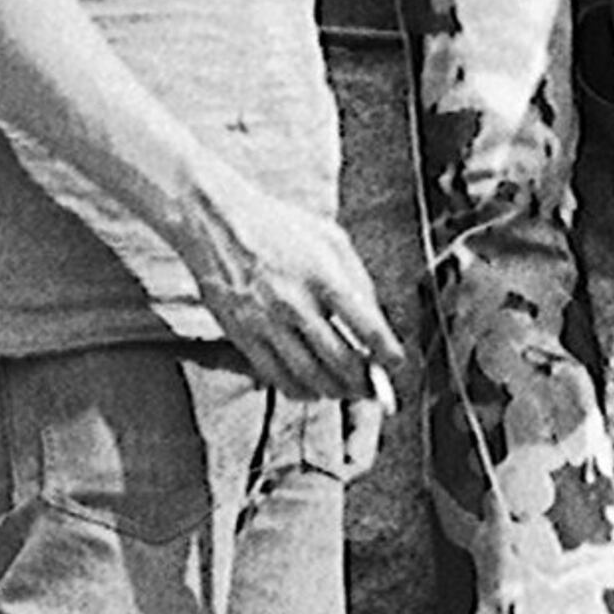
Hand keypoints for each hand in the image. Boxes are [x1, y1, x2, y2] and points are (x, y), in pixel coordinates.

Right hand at [168, 166, 399, 407]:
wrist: (218, 223)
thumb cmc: (280, 227)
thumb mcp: (330, 238)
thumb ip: (356, 278)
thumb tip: (375, 321)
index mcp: (323, 274)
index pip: (366, 326)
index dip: (386, 352)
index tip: (395, 363)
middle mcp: (296, 303)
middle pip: (340, 360)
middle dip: (363, 381)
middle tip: (374, 386)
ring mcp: (267, 323)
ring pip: (309, 376)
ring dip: (335, 391)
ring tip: (348, 390)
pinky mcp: (243, 336)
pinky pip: (276, 377)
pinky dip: (300, 390)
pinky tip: (313, 388)